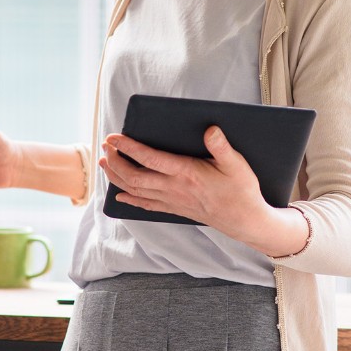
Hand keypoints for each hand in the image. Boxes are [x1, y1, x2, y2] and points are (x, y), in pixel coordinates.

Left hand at [100, 125, 271, 239]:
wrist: (245, 221)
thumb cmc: (242, 191)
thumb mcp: (237, 164)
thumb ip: (221, 146)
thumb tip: (210, 129)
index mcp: (186, 173)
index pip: (150, 159)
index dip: (129, 147)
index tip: (115, 137)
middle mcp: (174, 188)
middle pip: (135, 176)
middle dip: (116, 161)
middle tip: (106, 146)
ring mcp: (172, 200)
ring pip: (136, 191)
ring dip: (117, 177)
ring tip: (105, 163)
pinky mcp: (175, 209)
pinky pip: (146, 205)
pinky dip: (130, 199)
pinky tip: (120, 195)